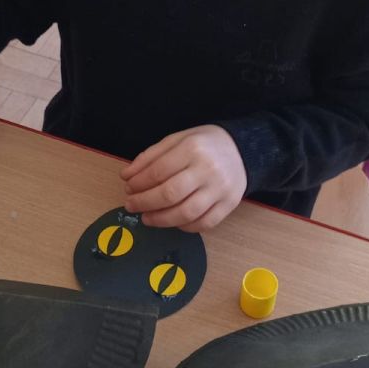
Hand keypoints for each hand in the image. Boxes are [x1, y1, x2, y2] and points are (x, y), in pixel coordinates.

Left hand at [120, 125, 246, 231]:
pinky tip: (172, 221)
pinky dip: (184, 227)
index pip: (158, 171)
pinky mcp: (229, 205)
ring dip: (161, 220)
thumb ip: (150, 157)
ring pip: (186, 213)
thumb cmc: (203, 145)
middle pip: (170, 194)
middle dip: (144, 203)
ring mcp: (220, 189)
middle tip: (131, 205)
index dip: (139, 183)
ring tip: (147, 217)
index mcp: (192, 148)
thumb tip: (126, 176)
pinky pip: (204, 223)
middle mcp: (208, 169)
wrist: (241, 150)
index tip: (128, 188)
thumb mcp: (176, 140)